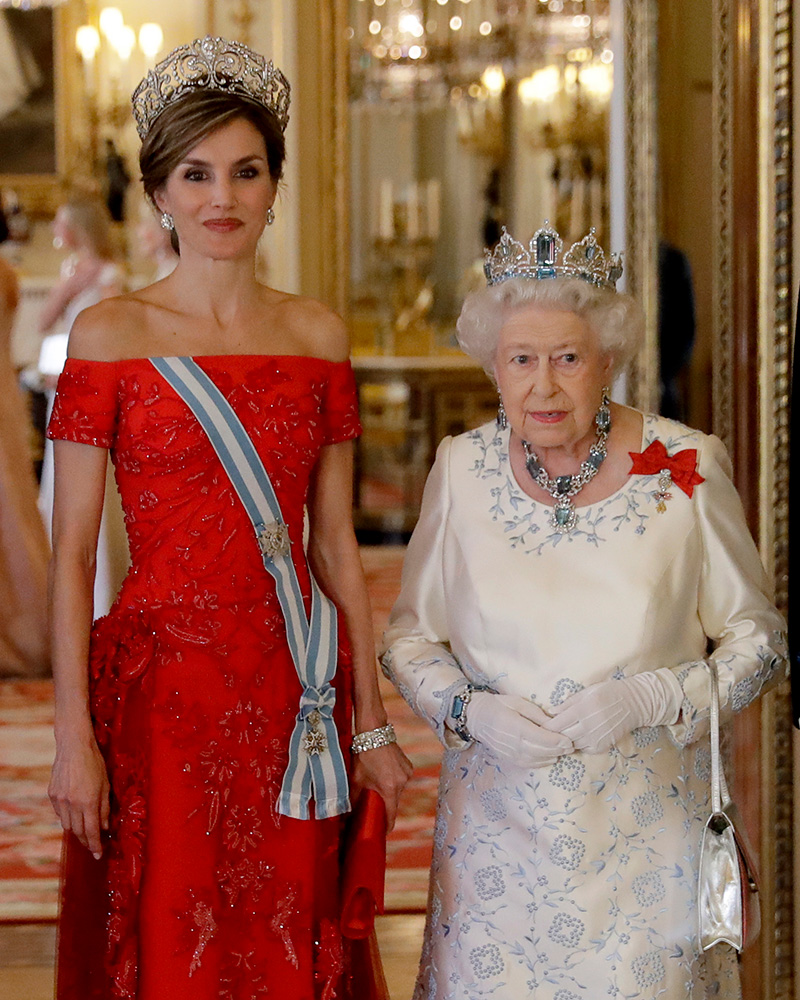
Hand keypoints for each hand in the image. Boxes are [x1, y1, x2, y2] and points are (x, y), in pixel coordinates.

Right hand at [48, 732, 109, 857]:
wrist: (74, 747)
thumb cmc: (95, 763)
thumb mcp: (106, 785)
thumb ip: (105, 807)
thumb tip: (104, 827)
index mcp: (88, 801)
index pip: (91, 831)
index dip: (95, 845)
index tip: (98, 854)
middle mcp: (72, 803)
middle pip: (78, 831)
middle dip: (86, 841)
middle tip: (92, 845)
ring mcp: (60, 799)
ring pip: (67, 825)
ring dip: (76, 830)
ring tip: (84, 831)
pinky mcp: (52, 794)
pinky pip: (59, 813)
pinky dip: (68, 817)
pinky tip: (74, 813)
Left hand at [351, 742, 412, 831]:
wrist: (374, 732)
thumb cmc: (363, 756)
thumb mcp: (356, 780)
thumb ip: (354, 800)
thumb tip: (347, 817)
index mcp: (389, 789)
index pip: (391, 816)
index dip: (385, 826)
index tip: (380, 832)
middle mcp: (402, 783)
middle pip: (394, 803)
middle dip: (384, 805)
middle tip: (372, 805)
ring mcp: (407, 774)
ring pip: (397, 791)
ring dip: (388, 791)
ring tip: (376, 783)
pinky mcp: (408, 766)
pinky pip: (400, 780)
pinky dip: (393, 781)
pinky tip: (383, 773)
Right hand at [465, 692, 572, 767]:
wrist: (476, 718)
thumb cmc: (498, 705)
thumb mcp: (518, 702)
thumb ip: (536, 713)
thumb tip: (553, 721)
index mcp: (516, 726)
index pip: (541, 738)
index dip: (557, 741)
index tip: (569, 740)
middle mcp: (513, 743)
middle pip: (541, 751)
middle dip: (558, 750)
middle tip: (571, 746)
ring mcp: (510, 753)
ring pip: (536, 760)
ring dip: (552, 757)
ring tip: (563, 752)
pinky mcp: (508, 758)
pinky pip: (528, 764)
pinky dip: (541, 763)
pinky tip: (550, 758)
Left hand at [542, 669, 682, 753]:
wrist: (634, 703)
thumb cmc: (608, 692)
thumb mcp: (586, 692)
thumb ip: (568, 703)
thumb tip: (550, 712)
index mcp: (582, 709)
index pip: (556, 724)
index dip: (545, 727)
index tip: (538, 726)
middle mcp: (588, 725)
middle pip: (562, 736)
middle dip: (552, 736)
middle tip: (544, 734)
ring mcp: (596, 737)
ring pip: (572, 744)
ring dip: (564, 741)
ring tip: (558, 736)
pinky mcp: (603, 746)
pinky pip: (584, 749)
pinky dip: (577, 745)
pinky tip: (576, 738)